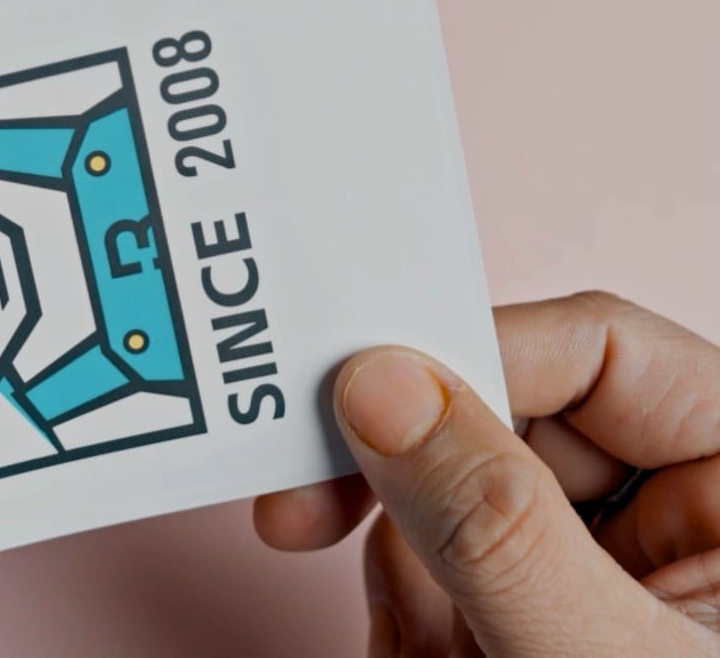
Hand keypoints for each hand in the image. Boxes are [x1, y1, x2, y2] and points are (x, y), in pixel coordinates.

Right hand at [254, 292, 719, 655]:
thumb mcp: (599, 651)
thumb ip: (497, 523)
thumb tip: (385, 389)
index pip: (598, 349)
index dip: (470, 359)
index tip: (356, 394)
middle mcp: (674, 513)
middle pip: (499, 424)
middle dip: (404, 493)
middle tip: (301, 508)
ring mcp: (602, 569)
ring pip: (448, 502)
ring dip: (404, 579)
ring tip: (420, 653)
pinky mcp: (541, 618)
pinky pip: (440, 573)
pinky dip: (407, 619)